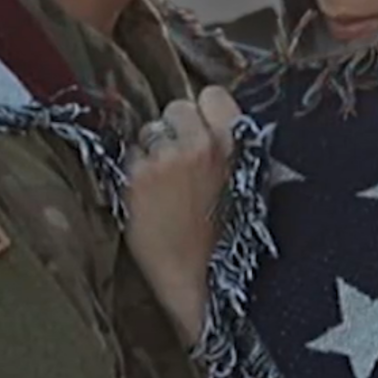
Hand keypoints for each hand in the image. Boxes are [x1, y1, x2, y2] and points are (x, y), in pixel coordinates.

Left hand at [123, 86, 241, 343]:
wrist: (202, 281)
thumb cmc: (226, 240)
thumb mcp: (247, 187)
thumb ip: (229, 152)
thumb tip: (207, 128)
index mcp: (239, 147)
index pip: (213, 95)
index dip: (202, 111)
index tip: (198, 130)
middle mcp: (205, 146)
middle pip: (177, 107)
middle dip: (173, 129)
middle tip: (175, 161)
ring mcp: (170, 158)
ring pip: (149, 129)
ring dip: (151, 149)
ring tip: (160, 185)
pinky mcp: (140, 176)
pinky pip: (130, 155)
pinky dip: (133, 173)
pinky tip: (145, 198)